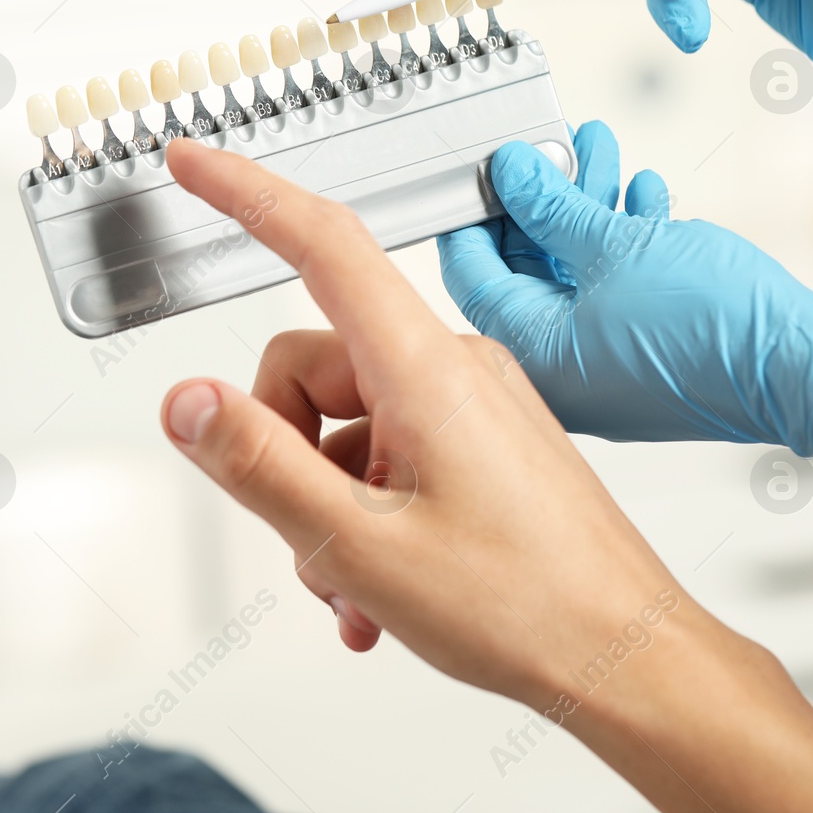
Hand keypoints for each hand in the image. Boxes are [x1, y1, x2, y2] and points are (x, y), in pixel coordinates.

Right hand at [157, 135, 690, 701]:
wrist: (622, 652)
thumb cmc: (527, 603)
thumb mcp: (361, 546)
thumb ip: (260, 466)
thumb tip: (189, 402)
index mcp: (426, 370)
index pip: (324, 245)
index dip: (247, 194)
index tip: (195, 161)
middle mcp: (455, 369)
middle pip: (314, 366)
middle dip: (285, 455)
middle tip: (312, 544)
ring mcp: (474, 405)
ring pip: (347, 424)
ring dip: (328, 506)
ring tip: (360, 590)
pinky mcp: (485, 441)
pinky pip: (392, 453)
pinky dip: (367, 515)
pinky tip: (380, 593)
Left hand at [439, 122, 812, 544]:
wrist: (799, 365)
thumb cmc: (713, 328)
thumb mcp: (615, 246)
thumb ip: (554, 207)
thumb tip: (513, 174)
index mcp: (536, 356)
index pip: (473, 277)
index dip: (473, 211)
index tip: (479, 166)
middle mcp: (565, 372)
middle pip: (525, 268)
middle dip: (542, 196)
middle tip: (551, 144)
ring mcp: (608, 366)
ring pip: (576, 271)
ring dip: (588, 205)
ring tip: (600, 146)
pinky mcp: (648, 354)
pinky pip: (617, 289)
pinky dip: (624, 239)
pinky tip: (646, 196)